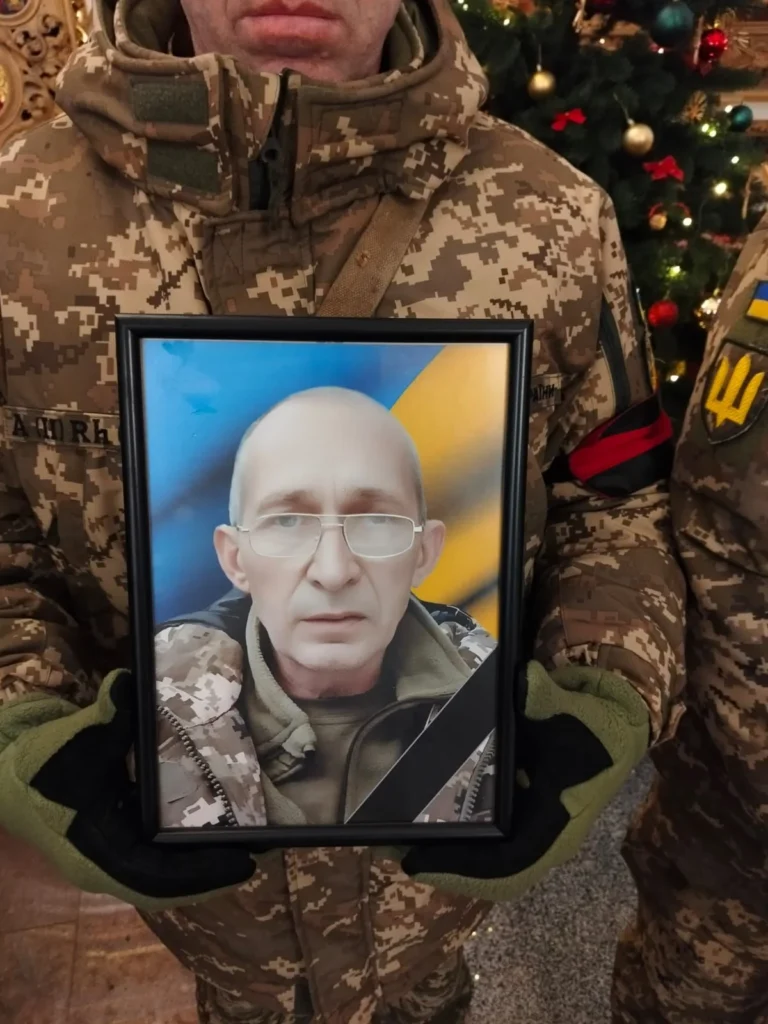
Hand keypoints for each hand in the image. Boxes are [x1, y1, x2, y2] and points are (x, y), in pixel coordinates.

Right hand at [0, 671, 256, 910]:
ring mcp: (108, 847)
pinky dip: (184, 838)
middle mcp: (105, 860)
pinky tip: (212, 817)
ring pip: (163, 867)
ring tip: (242, 839)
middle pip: (168, 881)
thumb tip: (128, 684)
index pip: (157, 880)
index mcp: (95, 853)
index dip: (202, 877)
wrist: (2, 762)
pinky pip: (155, 846)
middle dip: (210, 872)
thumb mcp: (71, 741)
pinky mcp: (113, 828)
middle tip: (256, 852)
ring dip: (199, 858)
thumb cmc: (35, 762)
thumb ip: (107, 718)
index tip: (244, 863)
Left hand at [401, 662, 649, 901]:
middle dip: (447, 867)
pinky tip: (431, 817)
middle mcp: (546, 835)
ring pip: (491, 860)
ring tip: (406, 841)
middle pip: (492, 872)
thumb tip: (527, 680)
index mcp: (559, 823)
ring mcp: (537, 827)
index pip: (508, 865)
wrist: (618, 716)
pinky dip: (461, 835)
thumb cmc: (596, 722)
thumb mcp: (572, 711)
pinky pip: (491, 839)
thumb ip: (546, 699)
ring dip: (452, 855)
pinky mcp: (527, 812)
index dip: (462, 870)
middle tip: (399, 852)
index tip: (417, 862)